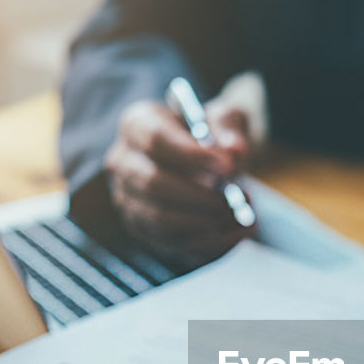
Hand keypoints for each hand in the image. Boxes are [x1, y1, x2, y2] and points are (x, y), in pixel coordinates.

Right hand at [106, 98, 253, 270]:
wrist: (203, 162)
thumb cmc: (210, 135)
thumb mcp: (225, 119)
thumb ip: (230, 129)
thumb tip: (235, 152)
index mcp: (138, 124)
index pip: (156, 140)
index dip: (192, 156)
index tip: (227, 167)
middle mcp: (123, 162)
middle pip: (153, 184)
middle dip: (199, 197)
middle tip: (234, 200)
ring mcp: (127, 198)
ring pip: (161, 220)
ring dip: (206, 222)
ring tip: (240, 214)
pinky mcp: (140, 228)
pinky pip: (172, 243)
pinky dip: (210, 243)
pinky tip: (238, 232)